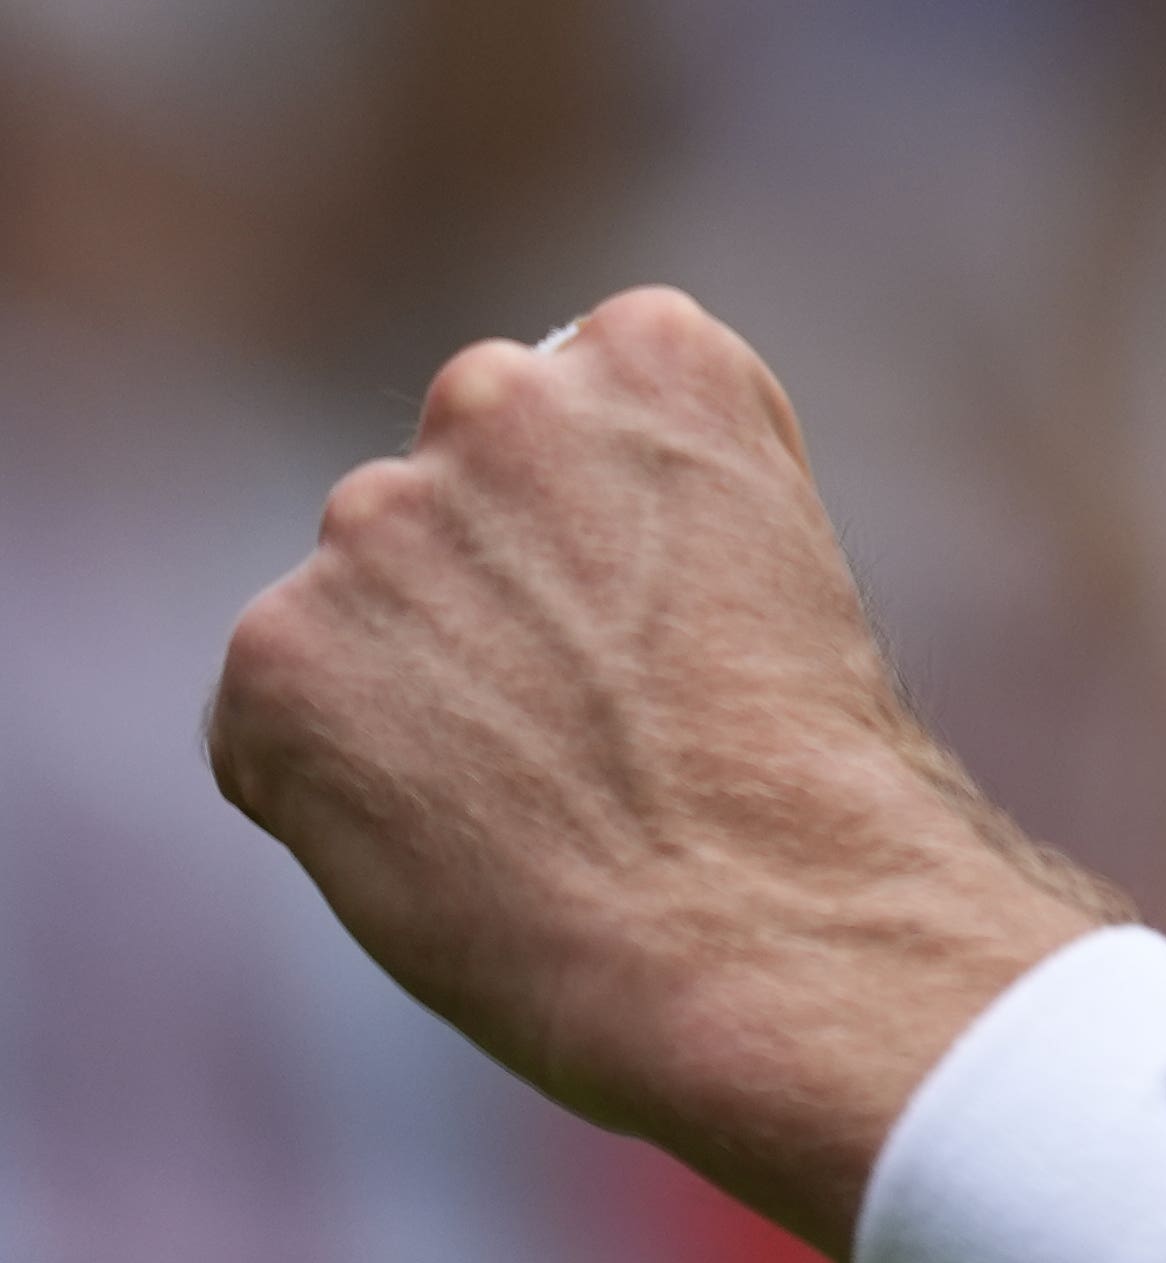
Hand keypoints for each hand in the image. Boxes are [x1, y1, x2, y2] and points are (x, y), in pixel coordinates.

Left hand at [208, 288, 1115, 1253]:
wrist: (758, 917)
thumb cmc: (796, 764)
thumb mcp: (757, 549)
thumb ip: (629, 498)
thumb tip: (510, 559)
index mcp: (649, 346)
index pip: (573, 401)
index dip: (614, 528)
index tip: (672, 615)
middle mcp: (498, 394)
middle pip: (451, 484)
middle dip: (487, 582)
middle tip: (580, 712)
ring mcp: (376, 518)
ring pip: (359, 599)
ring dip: (406, 679)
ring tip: (523, 788)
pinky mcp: (278, 647)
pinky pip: (272, 713)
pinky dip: (329, 781)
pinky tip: (447, 835)